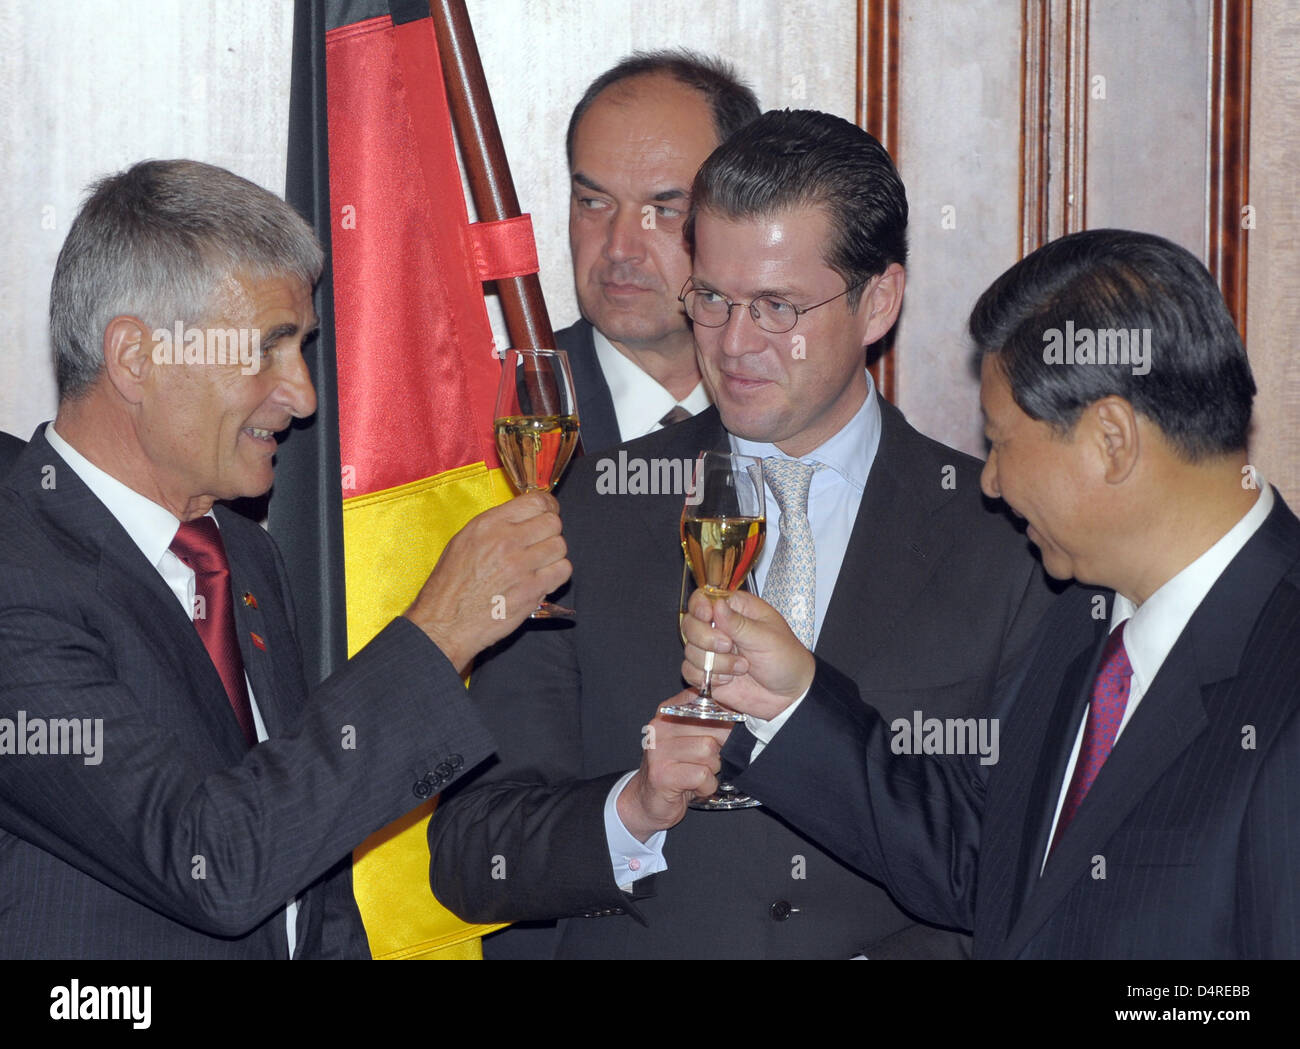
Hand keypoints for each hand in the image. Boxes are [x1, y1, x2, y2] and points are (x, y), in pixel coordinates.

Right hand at [404, 491, 569, 674]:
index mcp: (489, 524)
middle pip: (553, 523)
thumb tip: (525, 518)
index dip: (548, 507)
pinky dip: (556, 574)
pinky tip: (541, 579)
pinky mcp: (532, 590)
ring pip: (560, 546)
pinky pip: (563, 571)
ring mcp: (521, 566)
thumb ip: (496, 525)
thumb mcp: (464, 541)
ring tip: (538, 564)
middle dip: (550, 532)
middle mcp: (506, 541)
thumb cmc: (450, 585)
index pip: (537, 502)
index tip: (547, 514)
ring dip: (553, 555)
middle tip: (541, 543)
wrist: (445, 623)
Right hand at [616, 702, 734, 841]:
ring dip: (712, 769)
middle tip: (709, 761)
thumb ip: (709, 722)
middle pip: (714, 726)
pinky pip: (702, 775)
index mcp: (669, 711)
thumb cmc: (677, 770)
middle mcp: (661, 726)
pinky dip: (706, 786)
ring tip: (699, 775)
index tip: (726, 731)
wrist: (648, 802)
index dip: (725, 717)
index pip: (706, 700)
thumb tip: (741, 713)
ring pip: (709, 751)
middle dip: (721, 749)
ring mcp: (659, 749)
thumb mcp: (691, 739)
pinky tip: (695, 788)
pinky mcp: (662, 774)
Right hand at [680, 589, 815, 720]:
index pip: (704, 598)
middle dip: (706, 639)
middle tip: (729, 646)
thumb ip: (739, 623)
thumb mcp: (766, 638)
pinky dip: (708, 678)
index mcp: (736, 610)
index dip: (700, 606)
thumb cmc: (786, 660)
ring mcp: (712, 651)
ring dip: (715, 663)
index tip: (707, 616)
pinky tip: (729, 679)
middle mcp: (720, 628)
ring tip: (742, 667)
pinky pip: (690, 671)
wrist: (789, 696)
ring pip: (690, 650)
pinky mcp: (708, 672)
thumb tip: (716, 605)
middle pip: (690, 624)